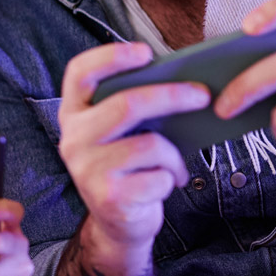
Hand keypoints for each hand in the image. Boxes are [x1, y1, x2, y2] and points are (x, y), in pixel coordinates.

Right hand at [58, 42, 208, 260]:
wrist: (118, 224)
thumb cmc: (128, 168)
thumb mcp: (122, 133)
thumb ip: (134, 107)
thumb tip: (184, 82)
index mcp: (74, 114)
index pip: (80, 73)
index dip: (110, 57)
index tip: (145, 52)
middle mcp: (73, 139)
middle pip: (126, 105)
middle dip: (172, 96)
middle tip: (203, 95)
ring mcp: (87, 169)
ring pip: (150, 145)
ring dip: (174, 156)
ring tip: (176, 165)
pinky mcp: (108, 196)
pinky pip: (157, 176)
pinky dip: (170, 180)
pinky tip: (163, 185)